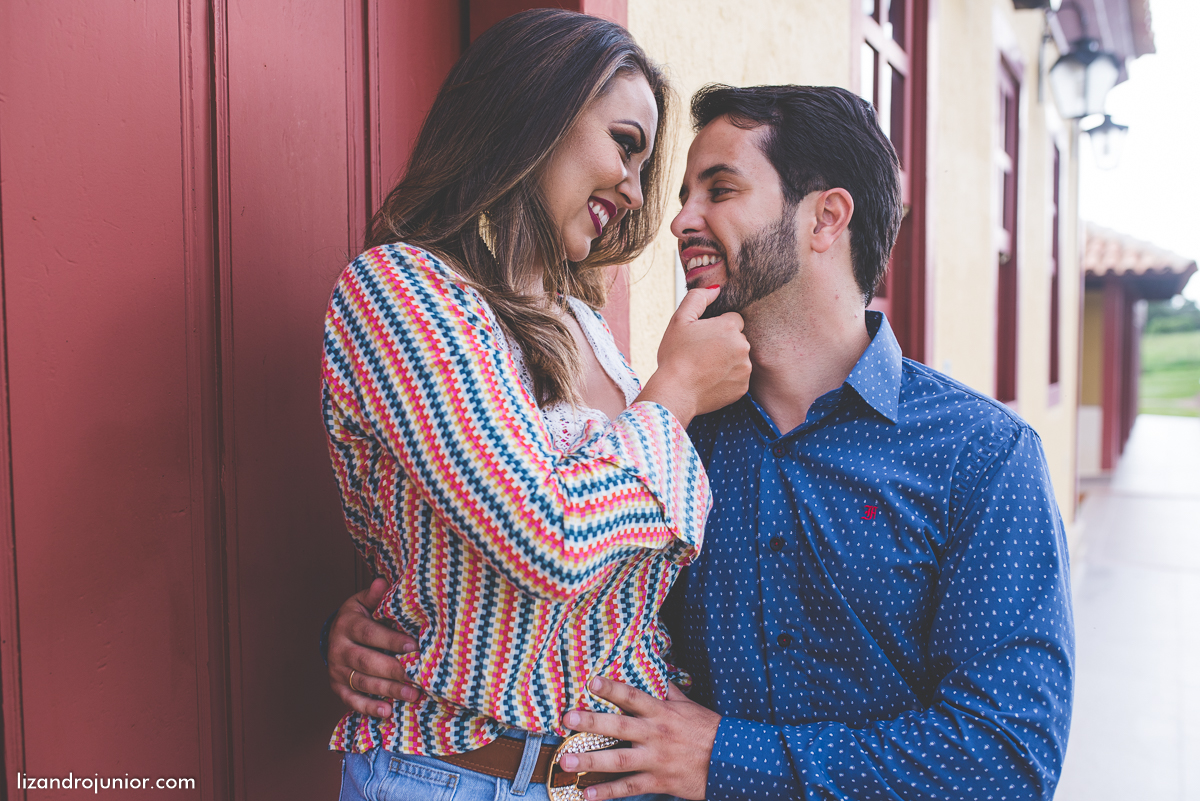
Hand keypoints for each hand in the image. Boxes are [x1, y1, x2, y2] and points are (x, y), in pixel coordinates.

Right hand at [328, 578, 422, 717]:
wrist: (335, 635)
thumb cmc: (358, 617)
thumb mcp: (364, 602)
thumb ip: (374, 595)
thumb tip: (382, 582)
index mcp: (346, 624)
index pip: (369, 633)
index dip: (391, 640)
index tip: (414, 647)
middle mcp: (338, 649)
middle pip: (366, 662)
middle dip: (393, 671)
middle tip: (416, 678)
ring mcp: (336, 670)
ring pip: (362, 683)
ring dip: (388, 691)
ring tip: (412, 696)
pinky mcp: (338, 687)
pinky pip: (352, 700)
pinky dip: (369, 708)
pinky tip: (388, 712)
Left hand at [560, 677, 720, 799]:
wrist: (729, 761)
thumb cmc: (708, 730)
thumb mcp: (689, 705)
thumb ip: (667, 691)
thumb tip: (653, 673)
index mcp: (662, 712)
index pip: (633, 696)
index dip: (612, 689)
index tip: (591, 682)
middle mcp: (656, 734)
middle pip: (620, 726)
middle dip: (592, 722)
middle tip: (568, 719)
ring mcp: (656, 759)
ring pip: (619, 760)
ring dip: (590, 760)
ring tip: (565, 761)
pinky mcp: (658, 781)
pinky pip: (630, 787)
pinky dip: (608, 792)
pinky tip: (586, 793)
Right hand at [637, 286, 750, 426]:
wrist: (675, 393)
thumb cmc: (675, 355)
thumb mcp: (679, 320)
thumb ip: (698, 298)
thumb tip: (716, 290)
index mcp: (730, 327)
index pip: (733, 320)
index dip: (716, 327)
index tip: (702, 338)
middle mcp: (743, 346)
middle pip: (737, 339)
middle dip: (724, 343)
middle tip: (701, 354)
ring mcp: (745, 369)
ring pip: (739, 358)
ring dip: (727, 360)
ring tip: (705, 368)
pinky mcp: (743, 388)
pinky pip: (738, 378)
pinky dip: (727, 379)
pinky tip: (710, 381)